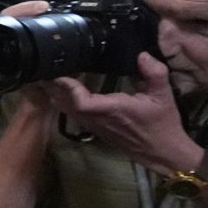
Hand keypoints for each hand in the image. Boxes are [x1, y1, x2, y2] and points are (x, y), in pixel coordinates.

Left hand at [46, 52, 199, 174]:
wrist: (161, 152)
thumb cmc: (162, 123)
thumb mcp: (163, 95)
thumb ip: (154, 72)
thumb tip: (141, 54)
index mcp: (113, 110)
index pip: (82, 102)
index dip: (69, 88)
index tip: (60, 72)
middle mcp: (98, 119)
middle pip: (66, 105)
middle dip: (54, 88)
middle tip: (43, 68)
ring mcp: (94, 126)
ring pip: (67, 110)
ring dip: (56, 94)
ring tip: (47, 76)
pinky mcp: (94, 129)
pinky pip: (73, 114)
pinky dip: (64, 102)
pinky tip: (61, 90)